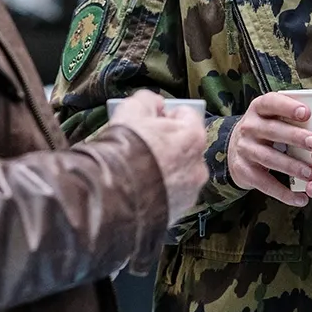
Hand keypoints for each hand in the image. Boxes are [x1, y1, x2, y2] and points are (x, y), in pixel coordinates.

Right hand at [112, 91, 209, 222]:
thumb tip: (154, 103)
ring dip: (166, 169)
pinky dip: (161, 190)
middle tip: (143, 144)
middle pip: (186, 146)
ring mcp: (190, 192)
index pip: (187, 114)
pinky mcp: (179, 212)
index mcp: (193, 136)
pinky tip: (141, 188)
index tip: (151, 120)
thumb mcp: (131, 109)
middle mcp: (198, 165)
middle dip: (168, 143)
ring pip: (180, 173)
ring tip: (139, 170)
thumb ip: (148, 100)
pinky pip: (172, 195)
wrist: (113, 194)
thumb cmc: (124, 147)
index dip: (167, 114)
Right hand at [226, 91, 311, 206]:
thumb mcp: (273, 117)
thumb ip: (293, 117)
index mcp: (259, 109)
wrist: (234, 150)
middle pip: (272, 130)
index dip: (288, 107)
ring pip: (270, 158)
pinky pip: (265, 183)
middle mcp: (249, 127)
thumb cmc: (267, 130)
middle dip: (295, 137)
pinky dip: (284, 193)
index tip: (307, 113)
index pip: (271, 102)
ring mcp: (244, 149)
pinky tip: (301, 199)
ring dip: (292, 167)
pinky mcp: (244, 171)